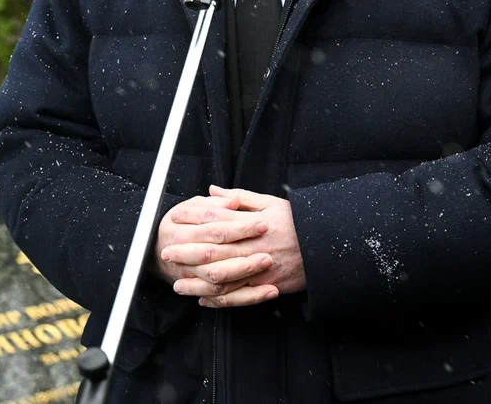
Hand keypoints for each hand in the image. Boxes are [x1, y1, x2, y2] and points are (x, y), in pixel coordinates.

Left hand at [166, 186, 306, 308]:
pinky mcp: (265, 286)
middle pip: (213, 253)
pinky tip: (203, 299)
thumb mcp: (270, 203)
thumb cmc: (296, 221)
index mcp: (251, 225)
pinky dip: (218, 300)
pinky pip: (237, 296)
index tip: (174, 224)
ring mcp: (258, 270)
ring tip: (178, 284)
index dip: (192, 225)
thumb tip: (212, 191)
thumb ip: (239, 198)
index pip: (215, 224)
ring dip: (196, 283)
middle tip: (167, 253)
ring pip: (221, 279)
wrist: (324, 246)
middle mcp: (252, 248)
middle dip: (186, 254)